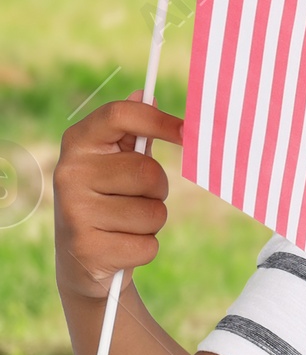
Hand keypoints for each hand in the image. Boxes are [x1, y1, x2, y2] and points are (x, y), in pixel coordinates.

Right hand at [54, 98, 184, 300]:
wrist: (82, 262)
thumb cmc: (108, 202)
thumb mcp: (115, 166)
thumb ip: (132, 134)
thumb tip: (146, 92)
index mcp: (78, 143)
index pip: (119, 115)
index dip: (157, 120)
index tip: (188, 132)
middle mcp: (70, 172)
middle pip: (149, 171)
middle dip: (158, 190)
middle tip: (138, 199)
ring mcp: (75, 211)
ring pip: (154, 212)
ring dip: (152, 223)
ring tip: (126, 225)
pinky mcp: (89, 248)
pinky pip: (148, 245)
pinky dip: (145, 249)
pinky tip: (121, 247)